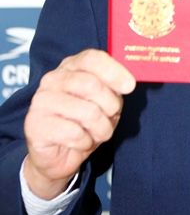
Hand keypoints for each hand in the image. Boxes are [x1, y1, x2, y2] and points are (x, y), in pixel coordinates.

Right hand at [23, 49, 135, 199]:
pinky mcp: (35, 125)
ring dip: (102, 128)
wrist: (58, 155)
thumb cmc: (84, 124)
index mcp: (70, 67)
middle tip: (112, 117)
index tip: (129, 86)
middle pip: (92, 85)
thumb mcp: (104, 102)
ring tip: (99, 133)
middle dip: (111, 106)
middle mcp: (53, 79)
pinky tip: (81, 142)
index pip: (91, 58)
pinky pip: (73, 134)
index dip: (113, 71)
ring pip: (87, 112)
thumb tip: (127, 83)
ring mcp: (41, 101)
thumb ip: (113, 89)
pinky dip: (85, 142)